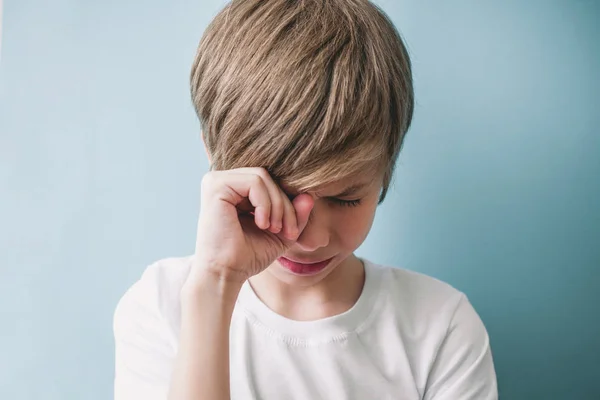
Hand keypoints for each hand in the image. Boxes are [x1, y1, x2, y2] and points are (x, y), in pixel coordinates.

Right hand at [188, 167, 314, 285]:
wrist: (225, 274)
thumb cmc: (247, 256)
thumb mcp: (280, 233)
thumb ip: (295, 215)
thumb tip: (309, 196)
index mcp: (233, 190)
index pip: (269, 182)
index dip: (287, 202)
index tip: (291, 231)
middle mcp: (222, 181)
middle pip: (267, 177)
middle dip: (285, 205)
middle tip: (287, 232)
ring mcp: (216, 181)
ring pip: (262, 177)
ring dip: (277, 205)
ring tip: (273, 229)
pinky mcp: (215, 186)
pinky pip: (255, 182)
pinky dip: (266, 204)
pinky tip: (262, 224)